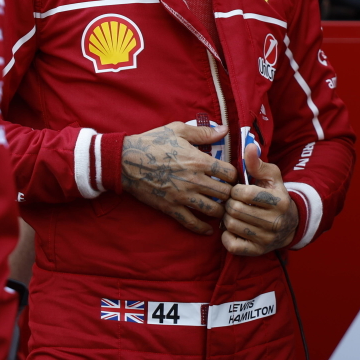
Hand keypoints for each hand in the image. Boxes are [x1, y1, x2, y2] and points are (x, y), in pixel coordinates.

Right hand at [121, 122, 237, 234]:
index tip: (230, 177)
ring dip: (220, 211)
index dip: (234, 176)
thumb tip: (225, 130)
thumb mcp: (178, 130)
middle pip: (225, 194)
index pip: (230, 173)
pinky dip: (203, 228)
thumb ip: (203, 133)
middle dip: (230, 194)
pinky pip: (192, 223)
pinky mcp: (171, 208)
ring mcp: (183, 196)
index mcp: (199, 161)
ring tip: (220, 208)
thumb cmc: (152, 142)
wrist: (126, 161)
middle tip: (229, 194)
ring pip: (213, 211)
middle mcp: (194, 180)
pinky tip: (208, 229)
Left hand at [220, 142, 298, 255]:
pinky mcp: (257, 251)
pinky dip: (226, 236)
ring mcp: (266, 239)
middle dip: (229, 203)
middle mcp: (274, 222)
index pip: (245, 194)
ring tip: (233, 213)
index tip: (237, 190)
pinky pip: (232, 245)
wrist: (289, 224)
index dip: (235, 190)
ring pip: (231, 226)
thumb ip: (257, 163)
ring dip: (227, 218)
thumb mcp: (271, 176)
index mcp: (278, 201)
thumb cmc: (275, 195)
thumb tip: (249, 147)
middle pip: (235, 210)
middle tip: (232, 202)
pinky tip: (232, 228)